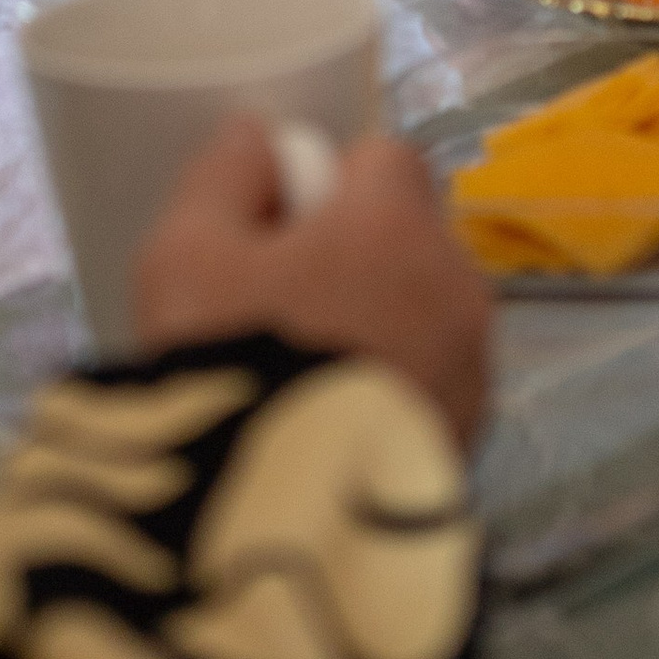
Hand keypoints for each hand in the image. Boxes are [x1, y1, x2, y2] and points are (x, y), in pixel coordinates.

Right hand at [134, 119, 492, 447]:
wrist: (274, 520)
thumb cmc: (226, 366)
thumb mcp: (184, 256)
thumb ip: (223, 177)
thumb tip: (257, 138)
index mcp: (394, 224)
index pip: (387, 157)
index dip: (333, 183)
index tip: (283, 226)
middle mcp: (455, 284)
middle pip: (413, 239)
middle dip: (361, 257)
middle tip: (284, 306)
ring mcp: (474, 369)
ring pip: (431, 313)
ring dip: (386, 323)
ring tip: (308, 376)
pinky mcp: (472, 439)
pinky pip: (436, 383)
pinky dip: (398, 388)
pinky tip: (337, 426)